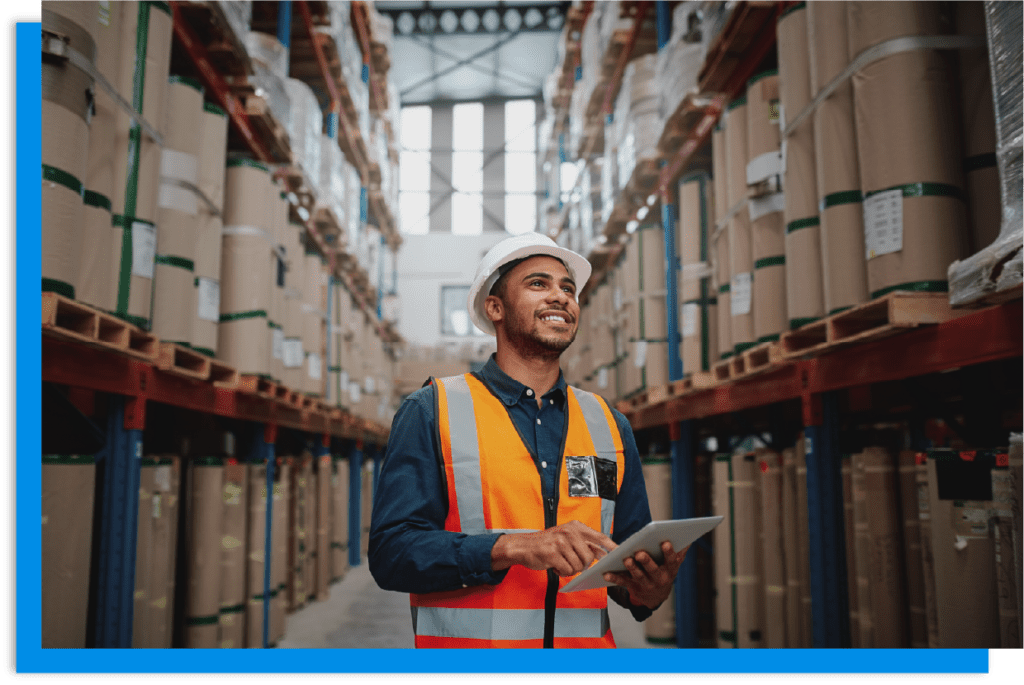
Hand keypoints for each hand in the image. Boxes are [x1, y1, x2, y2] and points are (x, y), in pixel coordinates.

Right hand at [491, 520, 615, 576]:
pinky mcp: (552, 553)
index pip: (599, 537)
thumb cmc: (547, 544)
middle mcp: (569, 532)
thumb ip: (584, 544)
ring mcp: (560, 542)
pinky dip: (562, 572)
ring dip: (570, 569)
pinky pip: (567, 570)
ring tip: (560, 562)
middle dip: (582, 565)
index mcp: (575, 527)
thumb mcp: (566, 538)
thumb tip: (603, 554)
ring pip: (578, 565)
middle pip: (589, 557)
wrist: (522, 546)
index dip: (612, 546)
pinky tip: (554, 565)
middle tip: (570, 561)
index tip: (621, 553)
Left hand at [602, 541, 688, 608]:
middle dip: (647, 561)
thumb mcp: (674, 564)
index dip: (669, 552)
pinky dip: (614, 578)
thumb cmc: (665, 572)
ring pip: (638, 576)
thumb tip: (687, 539)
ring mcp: (645, 583)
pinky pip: (623, 582)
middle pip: (653, 570)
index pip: (671, 561)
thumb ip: (679, 552)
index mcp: (670, 570)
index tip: (665, 542)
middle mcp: (658, 578)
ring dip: (632, 568)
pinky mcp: (633, 586)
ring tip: (626, 559)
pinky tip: (606, 573)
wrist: (656, 596)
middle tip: (640, 553)